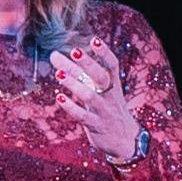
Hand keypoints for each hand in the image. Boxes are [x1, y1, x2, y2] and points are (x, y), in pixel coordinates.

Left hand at [48, 31, 146, 162]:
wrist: (125, 140)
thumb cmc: (107, 109)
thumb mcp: (100, 91)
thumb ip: (79, 74)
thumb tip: (56, 56)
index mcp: (114, 85)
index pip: (112, 65)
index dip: (104, 53)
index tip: (94, 40)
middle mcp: (110, 96)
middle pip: (101, 77)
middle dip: (88, 64)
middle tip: (74, 52)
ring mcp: (104, 111)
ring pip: (90, 96)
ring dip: (74, 84)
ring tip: (59, 74)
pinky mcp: (96, 126)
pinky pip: (82, 116)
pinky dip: (70, 106)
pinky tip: (58, 98)